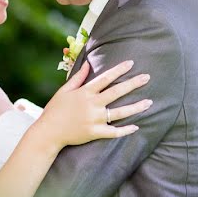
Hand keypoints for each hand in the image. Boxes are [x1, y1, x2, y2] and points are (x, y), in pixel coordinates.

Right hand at [34, 60, 151, 147]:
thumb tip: (87, 63)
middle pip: (116, 92)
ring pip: (120, 112)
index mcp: (85, 92)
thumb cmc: (55, 109)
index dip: (118, 70)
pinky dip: (125, 130)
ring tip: (149, 102)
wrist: (48, 132)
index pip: (105, 78)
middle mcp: (91, 104)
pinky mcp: (94, 133)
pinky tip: (136, 127)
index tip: (131, 63)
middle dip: (133, 84)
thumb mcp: (64, 90)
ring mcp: (94, 119)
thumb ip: (78, 77)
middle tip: (147, 77)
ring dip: (136, 107)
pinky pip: (113, 132)